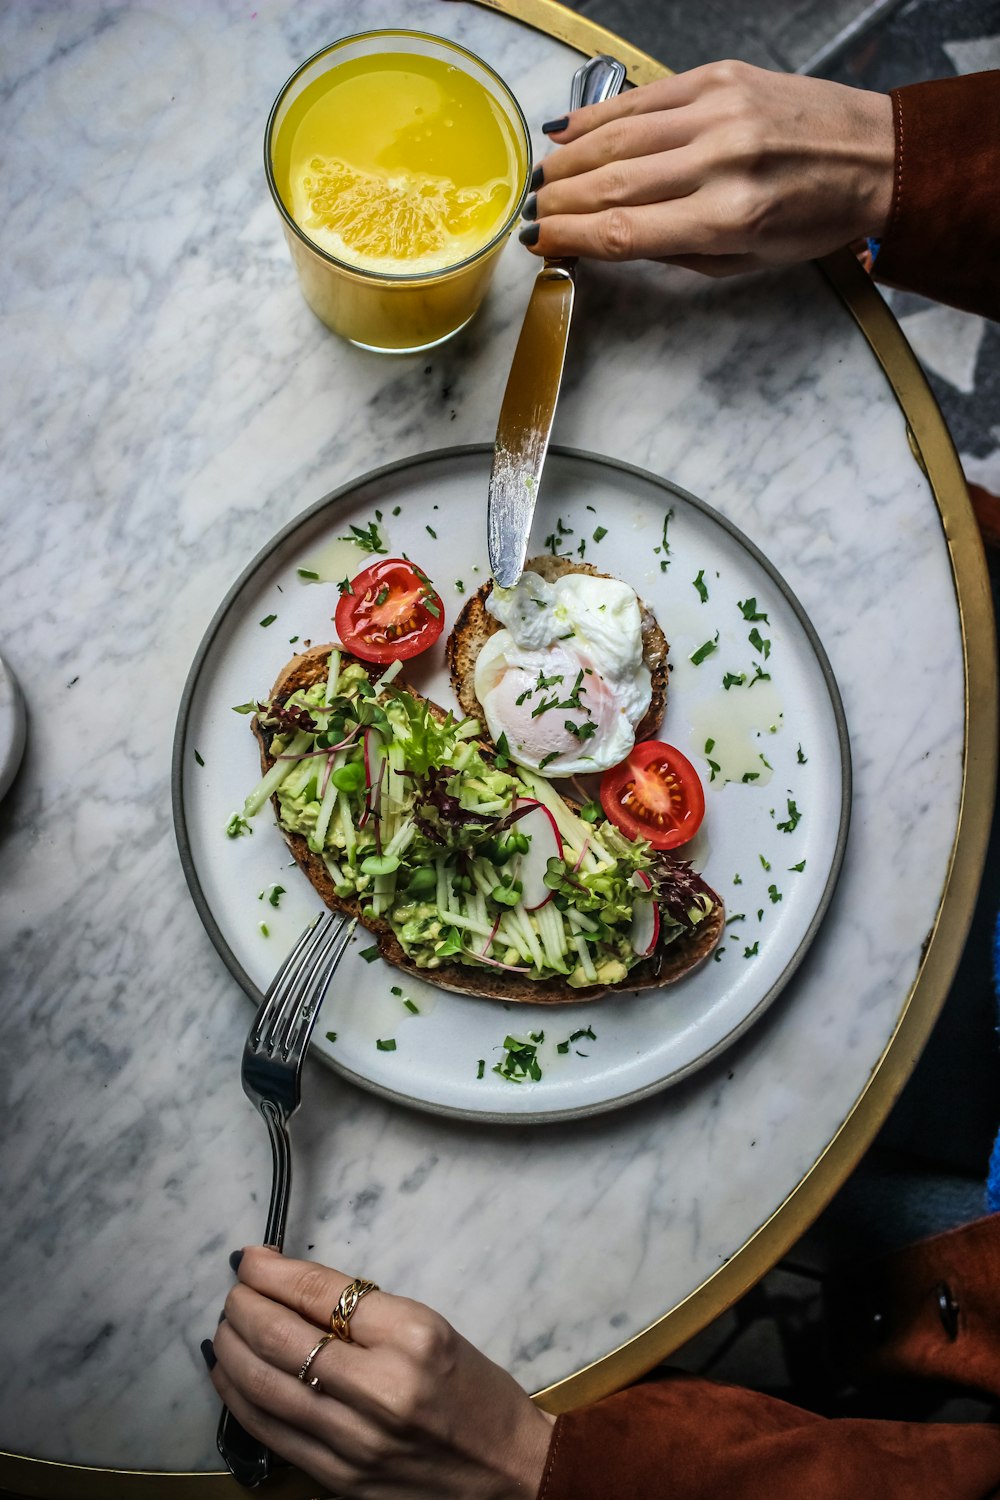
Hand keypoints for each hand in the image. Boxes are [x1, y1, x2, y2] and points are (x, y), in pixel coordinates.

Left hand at [206, 1247, 555, 1497]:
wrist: (507, 1470)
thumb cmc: (475, 1389)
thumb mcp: (431, 1326)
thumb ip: (363, 1308)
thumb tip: (292, 1283)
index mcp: (411, 1336)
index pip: (319, 1293)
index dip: (272, 1272)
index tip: (250, 1258)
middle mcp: (380, 1388)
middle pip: (283, 1338)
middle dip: (244, 1307)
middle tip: (234, 1290)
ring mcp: (355, 1441)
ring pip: (266, 1387)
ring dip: (233, 1349)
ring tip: (224, 1326)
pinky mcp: (340, 1479)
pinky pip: (273, 1433)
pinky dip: (241, 1399)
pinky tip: (229, 1375)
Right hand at [523, 60, 894, 276]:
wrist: (874, 155)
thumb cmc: (812, 218)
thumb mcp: (744, 260)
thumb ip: (675, 250)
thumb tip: (607, 240)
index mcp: (729, 217)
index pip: (626, 231)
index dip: (572, 237)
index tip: (539, 242)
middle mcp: (720, 160)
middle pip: (614, 183)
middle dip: (562, 200)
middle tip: (530, 210)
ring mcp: (718, 112)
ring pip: (620, 136)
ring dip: (571, 159)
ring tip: (541, 177)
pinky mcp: (721, 78)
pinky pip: (645, 98)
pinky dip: (600, 115)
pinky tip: (568, 131)